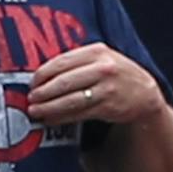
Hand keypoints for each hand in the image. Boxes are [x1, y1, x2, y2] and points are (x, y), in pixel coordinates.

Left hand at [28, 43, 163, 126]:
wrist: (142, 92)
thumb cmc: (113, 75)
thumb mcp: (99, 59)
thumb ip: (75, 63)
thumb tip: (40, 76)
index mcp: (97, 52)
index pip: (61, 62)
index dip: (42, 74)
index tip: (31, 83)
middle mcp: (103, 68)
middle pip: (62, 82)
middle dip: (42, 92)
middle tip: (30, 99)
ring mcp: (106, 88)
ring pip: (68, 100)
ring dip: (47, 107)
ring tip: (34, 111)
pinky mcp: (106, 107)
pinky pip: (76, 114)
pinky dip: (59, 118)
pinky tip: (49, 119)